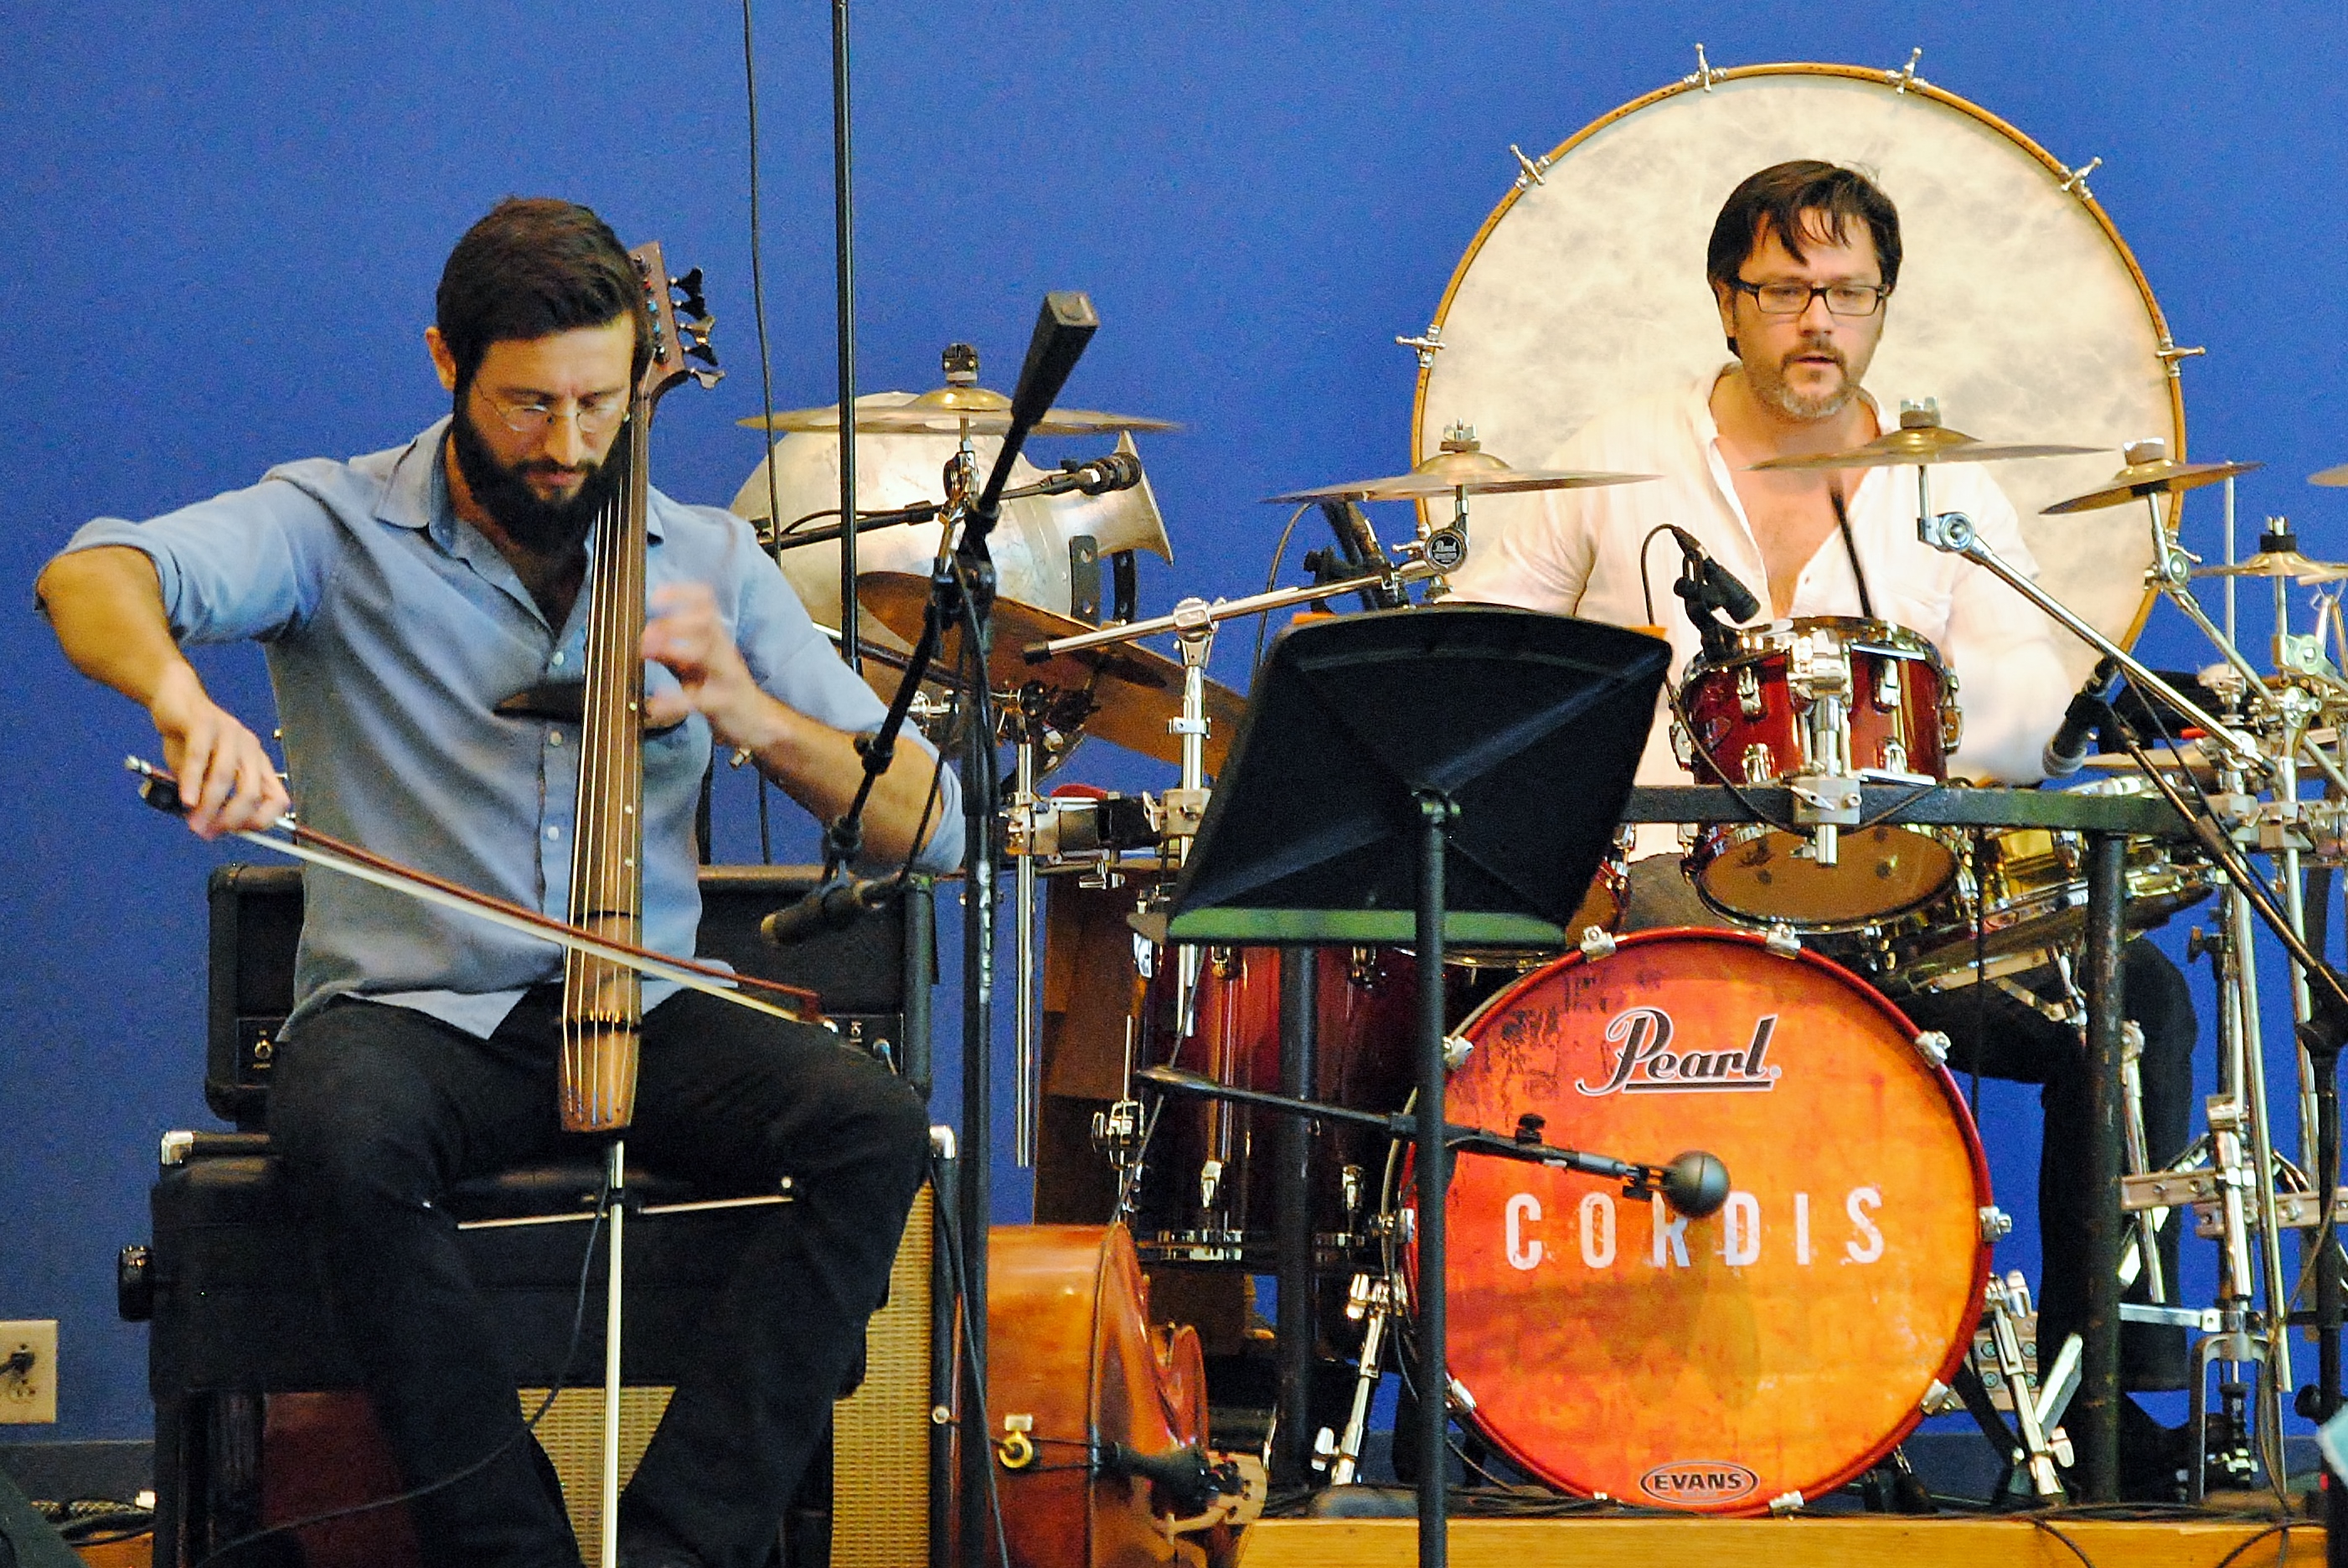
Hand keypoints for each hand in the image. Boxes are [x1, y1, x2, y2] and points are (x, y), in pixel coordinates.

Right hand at [148, 663, 289, 839]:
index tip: (236, 833)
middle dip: (230, 819)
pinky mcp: (204, 724)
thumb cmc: (191, 739)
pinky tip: (187, 800)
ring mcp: (229, 734)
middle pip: (252, 793)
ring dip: (209, 806)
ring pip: (225, 778)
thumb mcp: (203, 774)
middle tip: (208, 833)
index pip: (277, 799)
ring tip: (194, 823)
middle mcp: (250, 749)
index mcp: (257, 764)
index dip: (261, 821)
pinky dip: (193, 783)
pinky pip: (200, 758)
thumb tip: (207, 827)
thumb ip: (209, 797)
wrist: (175, 700)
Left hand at [641, 582, 765, 744]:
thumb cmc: (720, 691)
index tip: (655, 597)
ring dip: (674, 647)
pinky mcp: (727, 703)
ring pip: (708, 653)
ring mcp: (728, 676)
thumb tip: (642, 638)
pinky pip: (702, 699)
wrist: (757, 723)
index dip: (682, 594)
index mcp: (716, 638)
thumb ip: (670, 654)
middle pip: (708, 622)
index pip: (706, 603)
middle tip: (645, 632)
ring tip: (644, 651)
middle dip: (675, 621)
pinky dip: (675, 701)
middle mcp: (724, 652)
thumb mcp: (693, 668)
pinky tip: (654, 705)